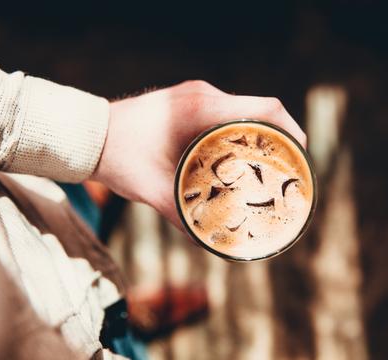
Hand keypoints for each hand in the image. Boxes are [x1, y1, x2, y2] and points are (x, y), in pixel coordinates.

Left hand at [92, 80, 306, 228]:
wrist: (88, 134)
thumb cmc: (119, 157)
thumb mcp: (154, 189)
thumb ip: (182, 216)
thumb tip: (209, 242)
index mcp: (201, 109)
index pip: (265, 108)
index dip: (290, 128)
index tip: (299, 153)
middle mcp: (203, 95)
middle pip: (259, 108)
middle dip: (278, 134)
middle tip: (284, 165)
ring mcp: (194, 94)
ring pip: (242, 109)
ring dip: (258, 131)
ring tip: (264, 162)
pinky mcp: (187, 100)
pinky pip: (225, 110)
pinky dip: (238, 129)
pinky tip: (236, 153)